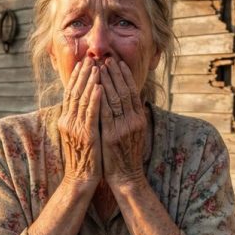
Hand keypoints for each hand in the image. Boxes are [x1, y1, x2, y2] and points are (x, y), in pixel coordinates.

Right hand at [58, 58, 101, 187]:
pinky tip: (100, 87)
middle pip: (75, 92)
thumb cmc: (85, 157)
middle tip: (90, 58)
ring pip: (82, 99)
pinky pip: (91, 113)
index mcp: (66, 120)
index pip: (71, 94)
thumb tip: (88, 102)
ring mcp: (75, 128)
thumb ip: (81, 118)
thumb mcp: (80, 134)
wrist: (80, 178)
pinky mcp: (86, 135)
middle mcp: (68, 121)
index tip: (83, 63)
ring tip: (97, 67)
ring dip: (90, 82)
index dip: (76, 77)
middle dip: (83, 74)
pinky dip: (95, 99)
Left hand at [100, 59, 146, 186]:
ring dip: (106, 81)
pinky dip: (100, 98)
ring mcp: (123, 128)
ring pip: (114, 99)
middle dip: (114, 73)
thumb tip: (135, 99)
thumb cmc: (128, 154)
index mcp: (139, 118)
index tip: (118, 62)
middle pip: (123, 91)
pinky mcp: (111, 136)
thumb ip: (135, 115)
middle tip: (106, 58)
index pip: (132, 91)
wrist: (126, 176)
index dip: (125, 75)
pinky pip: (104, 113)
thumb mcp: (136, 133)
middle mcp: (133, 121)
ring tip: (99, 67)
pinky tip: (95, 87)